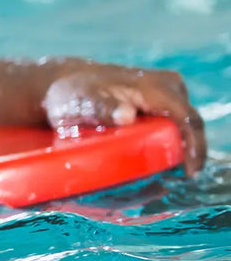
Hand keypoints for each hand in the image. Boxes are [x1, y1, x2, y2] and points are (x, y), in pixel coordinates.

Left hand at [43, 66, 205, 172]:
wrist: (66, 82)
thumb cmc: (73, 94)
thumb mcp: (81, 102)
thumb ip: (102, 107)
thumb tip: (127, 115)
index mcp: (155, 87)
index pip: (187, 118)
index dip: (195, 146)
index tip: (189, 171)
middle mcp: (167, 87)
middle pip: (189, 124)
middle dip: (188, 152)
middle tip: (176, 179)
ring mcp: (165, 93)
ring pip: (182, 125)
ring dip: (178, 149)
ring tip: (168, 174)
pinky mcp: (160, 102)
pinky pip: (172, 124)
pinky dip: (169, 142)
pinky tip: (160, 162)